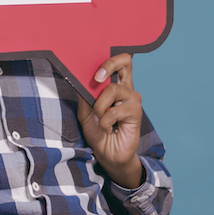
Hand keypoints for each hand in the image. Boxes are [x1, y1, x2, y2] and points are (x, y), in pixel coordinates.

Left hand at [77, 53, 145, 188]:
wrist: (108, 155)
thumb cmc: (98, 133)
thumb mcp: (85, 114)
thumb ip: (84, 97)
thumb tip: (78, 79)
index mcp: (116, 86)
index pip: (120, 62)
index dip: (109, 59)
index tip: (94, 70)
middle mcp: (127, 89)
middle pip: (125, 62)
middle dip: (108, 65)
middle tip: (97, 78)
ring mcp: (132, 100)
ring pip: (113, 89)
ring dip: (100, 106)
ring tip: (99, 119)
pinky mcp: (135, 113)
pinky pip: (115, 110)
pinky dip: (105, 121)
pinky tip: (107, 128)